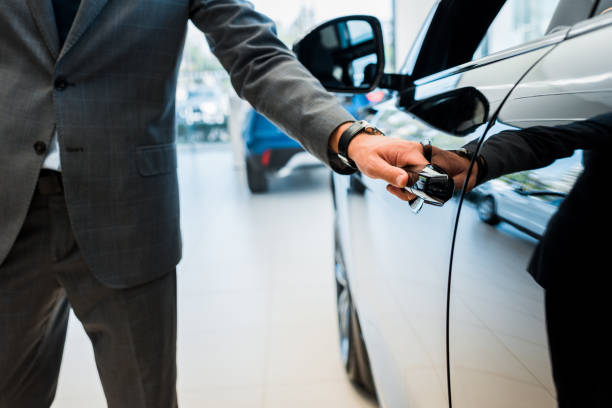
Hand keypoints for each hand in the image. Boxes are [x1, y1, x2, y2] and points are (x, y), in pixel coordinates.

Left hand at [328, 123, 477, 201]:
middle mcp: (416, 154)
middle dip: (414, 191)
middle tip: (396, 191)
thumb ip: (390, 175)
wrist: (359, 145)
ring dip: (408, 190)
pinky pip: (416, 179)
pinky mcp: (411, 163)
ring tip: (392, 188)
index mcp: (410, 153)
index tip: (411, 194)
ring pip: (422, 181)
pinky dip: (406, 186)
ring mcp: (414, 159)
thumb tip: (406, 182)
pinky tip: (395, 185)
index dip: (422, 187)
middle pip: (428, 180)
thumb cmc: (365, 153)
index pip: (429, 173)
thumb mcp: (374, 167)